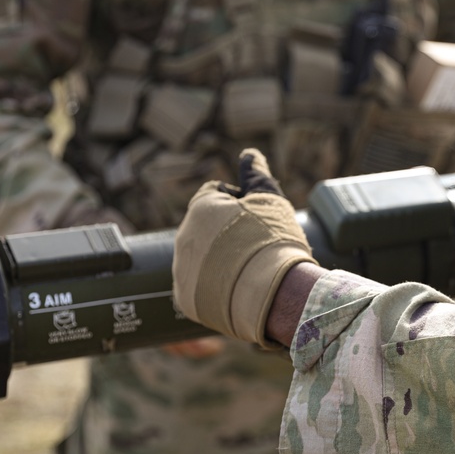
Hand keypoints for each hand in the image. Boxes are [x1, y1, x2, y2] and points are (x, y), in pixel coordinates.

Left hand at [172, 149, 316, 347]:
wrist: (273, 293)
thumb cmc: (273, 240)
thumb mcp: (269, 198)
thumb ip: (255, 174)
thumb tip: (249, 154)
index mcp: (200, 206)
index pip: (217, 194)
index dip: (242, 203)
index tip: (259, 220)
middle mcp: (183, 235)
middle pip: (208, 228)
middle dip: (229, 233)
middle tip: (258, 248)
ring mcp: (180, 269)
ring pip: (201, 258)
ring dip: (220, 260)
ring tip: (249, 272)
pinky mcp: (184, 299)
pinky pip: (197, 287)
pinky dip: (213, 287)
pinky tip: (236, 290)